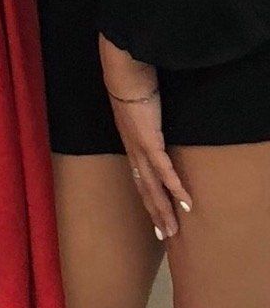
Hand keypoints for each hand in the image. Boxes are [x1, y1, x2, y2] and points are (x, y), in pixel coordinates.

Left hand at [99, 34, 192, 240]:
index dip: (146, 197)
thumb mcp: (135, 107)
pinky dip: (174, 186)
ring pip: (152, 185)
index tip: (153, 216)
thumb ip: (141, 118)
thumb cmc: (130, 85)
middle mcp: (132, 149)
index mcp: (128, 142)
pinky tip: (185, 202)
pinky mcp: (148, 140)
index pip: (138, 177)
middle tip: (165, 234)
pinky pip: (164, 169)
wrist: (122, 73)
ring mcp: (139, 147)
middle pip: (144, 188)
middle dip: (155, 212)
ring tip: (173, 229)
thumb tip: (149, 118)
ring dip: (164, 208)